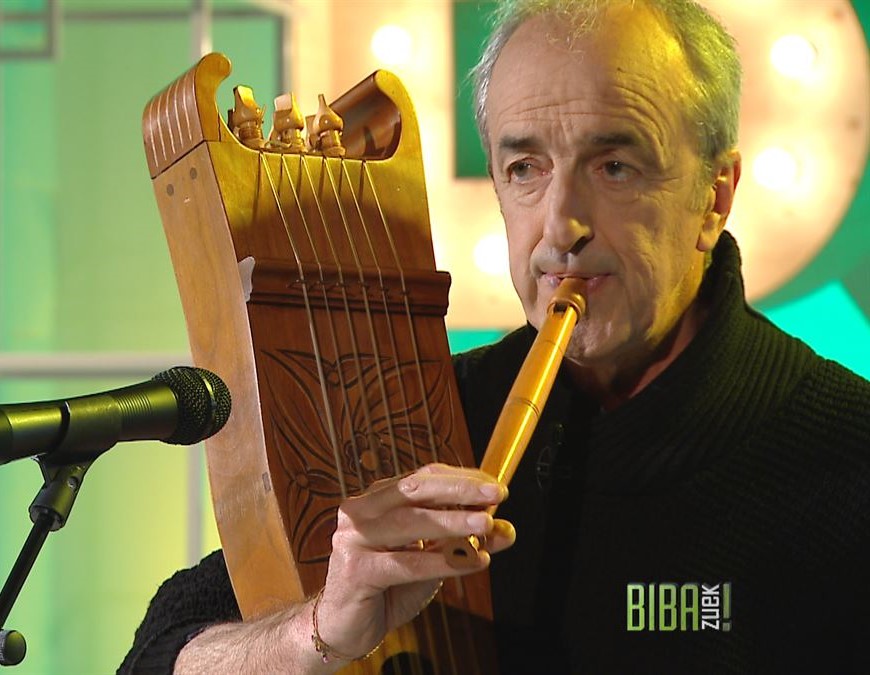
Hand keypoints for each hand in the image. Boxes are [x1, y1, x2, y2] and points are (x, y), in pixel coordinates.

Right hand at [314, 463, 514, 659]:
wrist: (345, 625)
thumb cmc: (388, 585)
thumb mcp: (432, 558)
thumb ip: (464, 540)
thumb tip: (506, 529)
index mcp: (378, 499)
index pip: (423, 477)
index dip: (461, 478)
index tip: (494, 485)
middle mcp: (361, 511)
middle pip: (415, 489)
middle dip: (459, 489)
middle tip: (496, 493)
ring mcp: (354, 538)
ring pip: (410, 523)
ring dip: (453, 522)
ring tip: (485, 524)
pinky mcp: (356, 570)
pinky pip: (407, 564)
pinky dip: (442, 563)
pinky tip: (471, 562)